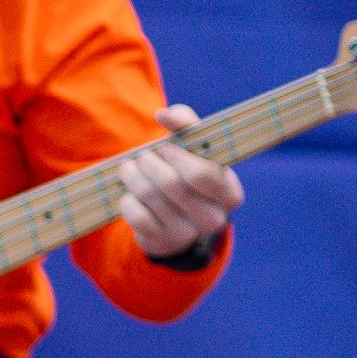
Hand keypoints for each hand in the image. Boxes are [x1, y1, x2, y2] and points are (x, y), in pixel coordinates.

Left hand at [116, 104, 242, 259]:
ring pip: (151, 196)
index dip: (177, 156)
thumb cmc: (185, 173)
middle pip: (172, 183)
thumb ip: (185, 124)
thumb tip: (164, 115)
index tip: (164, 146)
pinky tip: (129, 194)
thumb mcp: (194, 149)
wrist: (174, 221)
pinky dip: (127, 199)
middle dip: (149, 163)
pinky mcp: (163, 242)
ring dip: (132, 176)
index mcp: (229, 193)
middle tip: (141, 157)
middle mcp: (215, 217)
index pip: (202, 173)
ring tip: (128, 168)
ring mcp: (189, 234)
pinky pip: (136, 215)